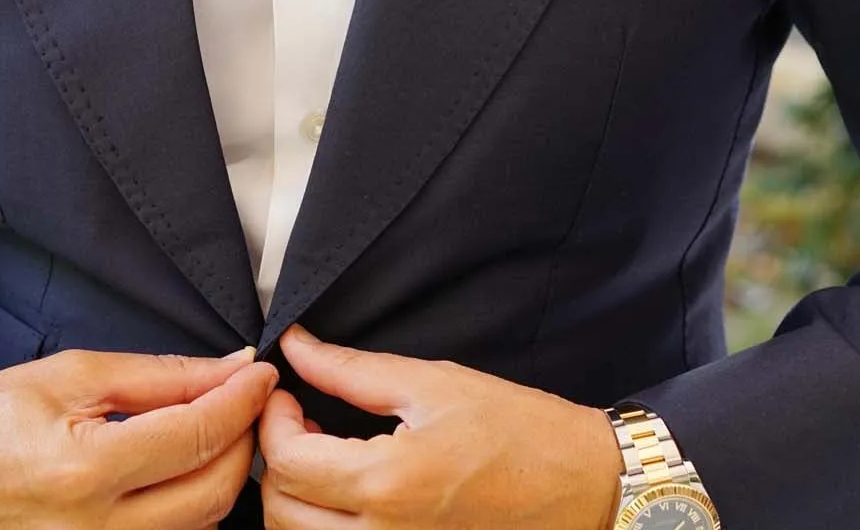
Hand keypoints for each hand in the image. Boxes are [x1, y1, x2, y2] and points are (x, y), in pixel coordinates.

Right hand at [0, 346, 277, 529]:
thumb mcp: (69, 376)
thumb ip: (158, 376)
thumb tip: (231, 366)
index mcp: (82, 473)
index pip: (198, 436)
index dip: (241, 397)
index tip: (261, 371)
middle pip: (213, 493)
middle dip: (244, 440)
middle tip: (246, 400)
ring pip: (199, 529)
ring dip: (221, 479)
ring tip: (215, 433)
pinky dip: (188, 513)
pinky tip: (181, 476)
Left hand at [258, 325, 622, 529]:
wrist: (587, 486)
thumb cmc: (523, 433)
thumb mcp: (435, 384)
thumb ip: (352, 371)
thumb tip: (296, 347)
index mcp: (390, 483)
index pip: (288, 462)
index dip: (272, 421)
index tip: (286, 395)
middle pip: (282, 514)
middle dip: (277, 462)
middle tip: (301, 424)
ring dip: (298, 501)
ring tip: (324, 460)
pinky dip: (327, 529)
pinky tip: (349, 496)